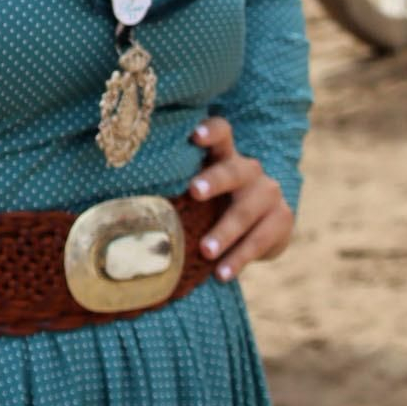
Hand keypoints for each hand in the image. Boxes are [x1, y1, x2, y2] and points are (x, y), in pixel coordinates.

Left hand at [187, 118, 293, 278]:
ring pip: (245, 211)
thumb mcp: (202, 191)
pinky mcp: (281, 219)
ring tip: (205, 251)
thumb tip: (125, 208)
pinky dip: (238, 259)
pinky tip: (222, 274)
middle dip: (214, 180)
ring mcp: (268, 194)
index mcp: (225, 156)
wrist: (265, 226)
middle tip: (194, 191)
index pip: (222, 133)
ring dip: (224, 232)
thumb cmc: (216, 204)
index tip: (194, 135)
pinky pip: (258, 241)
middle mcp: (249, 170)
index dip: (211, 131)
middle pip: (233, 170)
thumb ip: (178, 188)